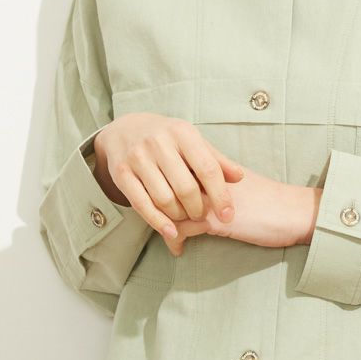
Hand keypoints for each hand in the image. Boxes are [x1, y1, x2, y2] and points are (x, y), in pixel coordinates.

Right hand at [92, 113, 244, 240]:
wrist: (125, 129)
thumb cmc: (167, 138)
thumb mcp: (192, 141)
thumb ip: (216, 160)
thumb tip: (239, 177)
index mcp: (182, 132)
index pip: (207, 168)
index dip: (220, 195)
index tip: (228, 214)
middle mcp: (158, 142)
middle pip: (186, 188)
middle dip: (199, 209)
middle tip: (203, 215)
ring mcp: (137, 157)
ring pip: (164, 199)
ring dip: (180, 216)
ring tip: (187, 216)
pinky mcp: (121, 173)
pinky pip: (142, 204)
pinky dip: (158, 222)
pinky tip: (172, 231)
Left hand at [166, 165, 322, 256]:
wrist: (295, 211)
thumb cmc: (273, 201)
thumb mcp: (243, 187)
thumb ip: (222, 185)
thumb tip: (205, 192)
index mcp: (215, 167)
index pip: (178, 169)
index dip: (165, 182)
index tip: (159, 195)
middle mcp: (208, 177)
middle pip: (167, 185)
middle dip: (157, 202)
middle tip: (155, 218)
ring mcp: (208, 197)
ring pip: (169, 205)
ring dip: (163, 222)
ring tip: (164, 233)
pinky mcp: (213, 219)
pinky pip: (180, 228)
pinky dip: (174, 238)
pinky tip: (178, 248)